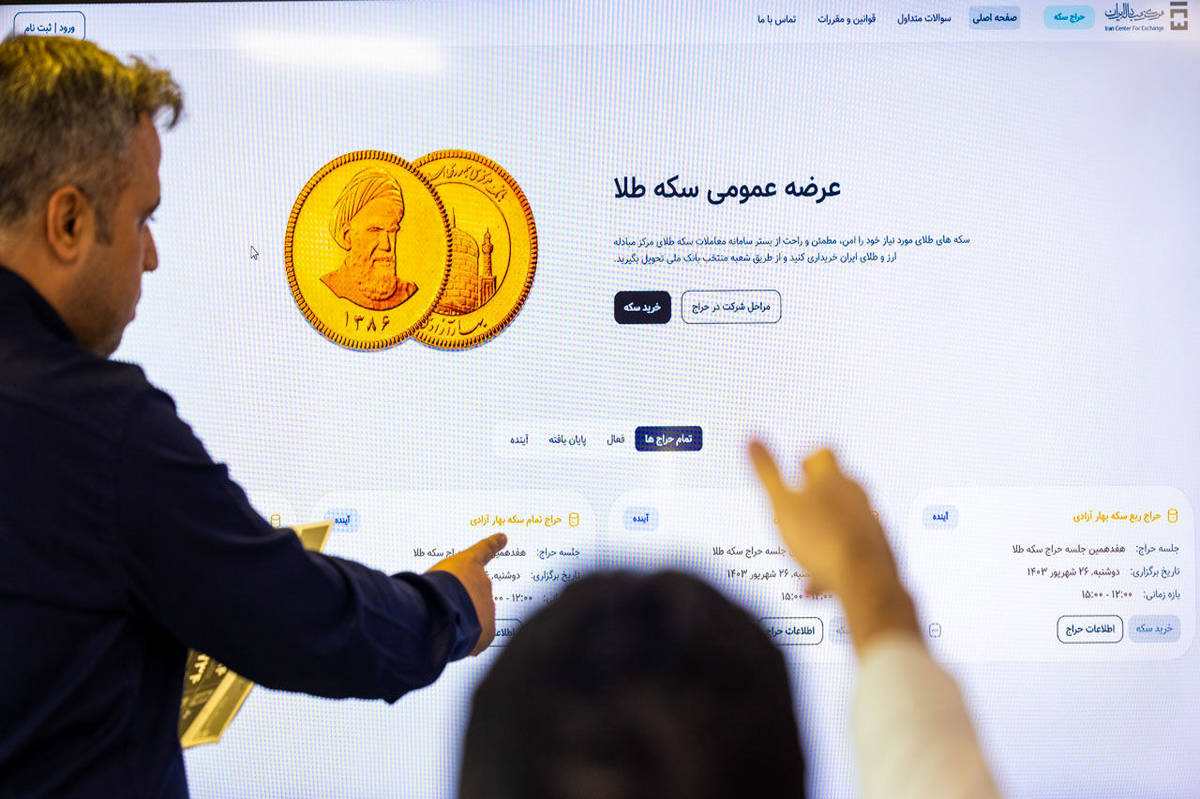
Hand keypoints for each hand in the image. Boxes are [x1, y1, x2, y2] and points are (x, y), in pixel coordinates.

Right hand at [429, 533, 507, 655]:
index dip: (493, 544)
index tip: (503, 537)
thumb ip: (443, 586)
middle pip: (472, 595)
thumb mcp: (431, 578)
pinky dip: (464, 643)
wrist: (441, 610)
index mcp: (469, 565)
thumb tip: (443, 602)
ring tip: (443, 624)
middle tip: (440, 608)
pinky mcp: (488, 632)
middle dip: (459, 603)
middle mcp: (484, 584)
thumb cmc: (430, 590)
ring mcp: (488, 607)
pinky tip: (451, 640)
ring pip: (473, 619)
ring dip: (459, 623)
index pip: (484, 551)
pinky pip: (475, 639)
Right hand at [748, 443, 918, 651]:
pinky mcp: (879, 545)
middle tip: (797, 510)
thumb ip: (766, 472)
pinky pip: (854, 544)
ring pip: (844, 517)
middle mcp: (857, 493)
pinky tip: (822, 576)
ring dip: (825, 528)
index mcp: (833, 477)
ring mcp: (871, 518)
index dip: (806, 460)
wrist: (865, 581)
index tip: (796, 470)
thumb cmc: (823, 541)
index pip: (822, 453)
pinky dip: (838, 554)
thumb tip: (753, 440)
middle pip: (836, 485)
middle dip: (815, 497)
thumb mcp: (781, 505)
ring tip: (806, 551)